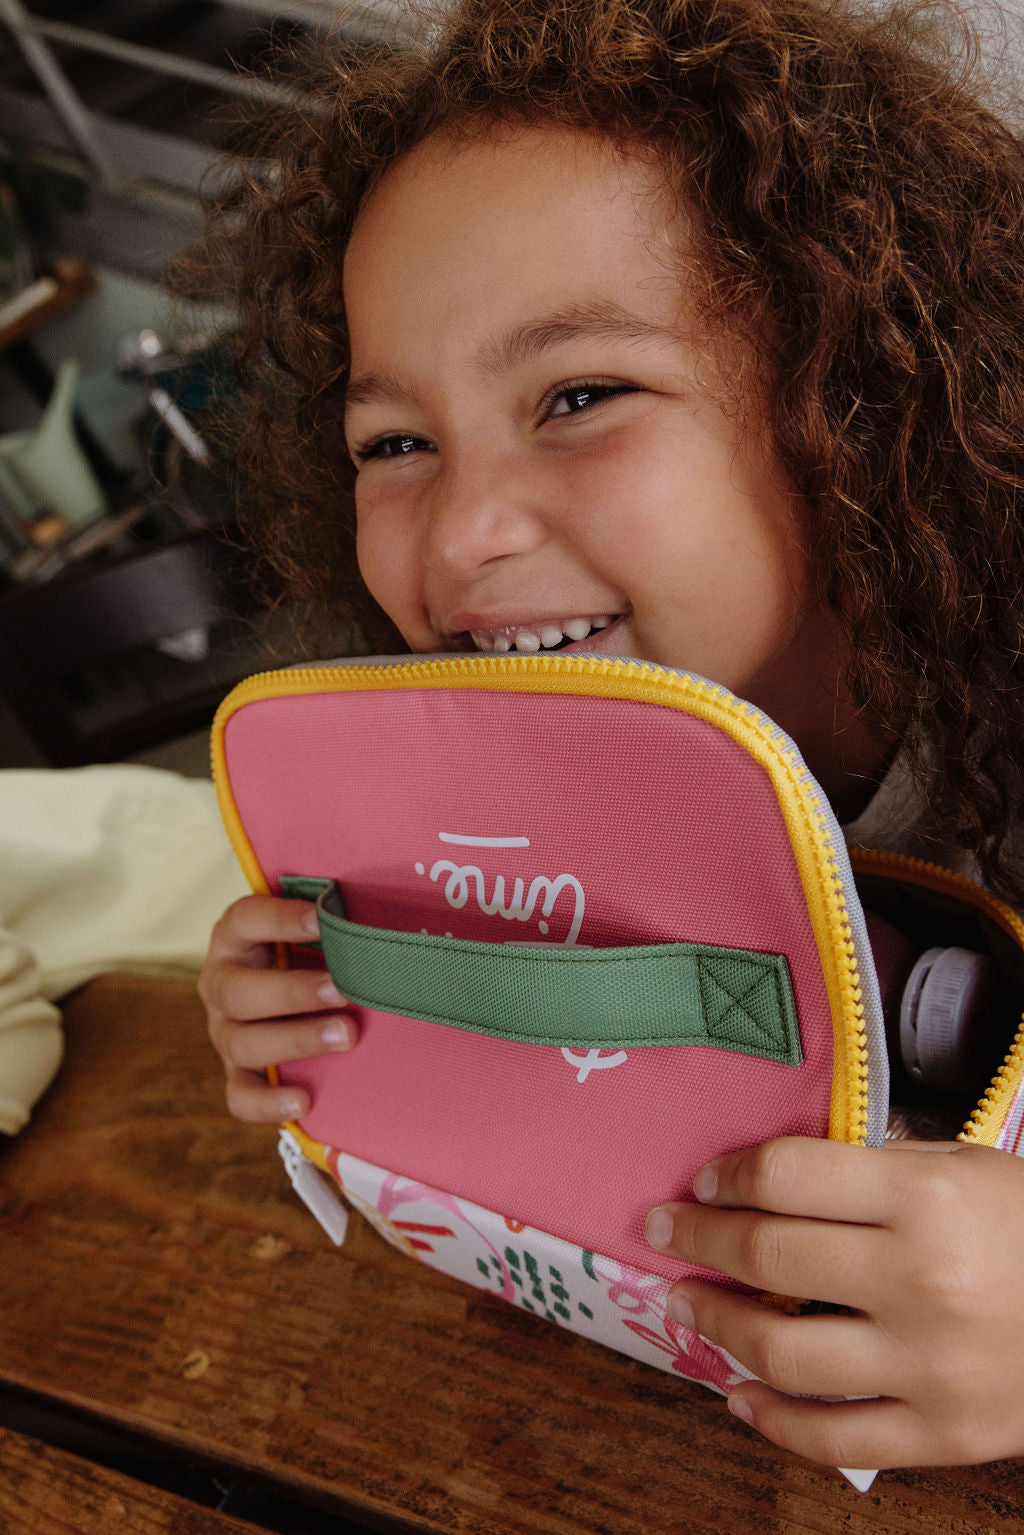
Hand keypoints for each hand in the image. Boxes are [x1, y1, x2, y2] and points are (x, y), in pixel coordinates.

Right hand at [199, 894, 356, 1122]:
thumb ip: (333, 926)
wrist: (296, 996)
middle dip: (293, 992)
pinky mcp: (238, 1073)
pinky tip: (305, 1101)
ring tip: (346, 1035)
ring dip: (296, 1040)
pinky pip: (240, 1096)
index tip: (324, 920)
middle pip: (238, 991)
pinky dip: (269, 1103)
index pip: (244, 920)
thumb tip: (384, 923)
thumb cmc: (311, 953)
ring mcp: (225, 1032)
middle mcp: (221, 985)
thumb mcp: (313, 933)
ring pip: (242, 1043)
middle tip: (343, 989)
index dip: (280, 919)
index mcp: (235, 939)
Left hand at [645, 1135, 1023, 1468]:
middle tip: (662, 1228)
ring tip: (687, 1304)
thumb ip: (875, 1170)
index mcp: (925, 1200)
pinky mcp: (941, 1436)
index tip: (705, 1181)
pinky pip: (831, 1437)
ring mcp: (927, 1368)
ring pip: (781, 1353)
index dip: (728, 1176)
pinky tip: (737, 1395)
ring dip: (716, 1325)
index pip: (786, 1179)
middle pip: (768, 1258)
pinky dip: (770, 1420)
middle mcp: (919, 1282)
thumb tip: (773, 1180)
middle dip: (698, 1240)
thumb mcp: (965, 1169)